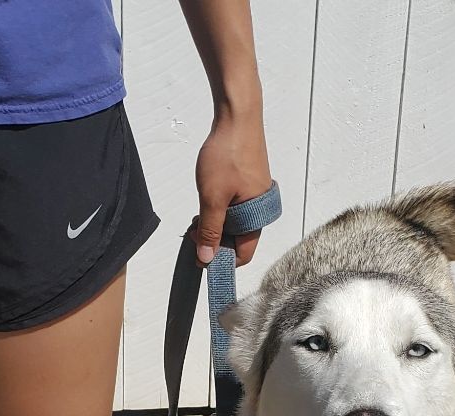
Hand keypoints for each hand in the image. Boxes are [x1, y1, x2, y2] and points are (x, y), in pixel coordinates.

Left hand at [193, 108, 272, 266]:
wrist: (238, 116)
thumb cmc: (228, 154)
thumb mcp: (212, 197)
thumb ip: (209, 230)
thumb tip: (206, 258)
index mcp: (257, 218)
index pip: (243, 253)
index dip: (222, 260)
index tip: (200, 256)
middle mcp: (261, 210)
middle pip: (239, 240)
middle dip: (216, 240)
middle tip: (193, 231)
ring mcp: (256, 196)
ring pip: (235, 222)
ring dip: (216, 224)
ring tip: (198, 215)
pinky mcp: (249, 183)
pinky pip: (236, 207)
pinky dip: (221, 210)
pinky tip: (208, 200)